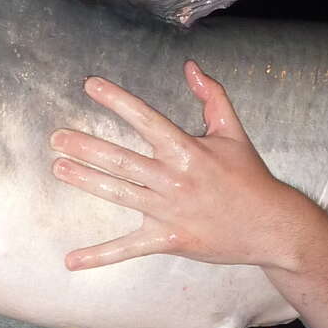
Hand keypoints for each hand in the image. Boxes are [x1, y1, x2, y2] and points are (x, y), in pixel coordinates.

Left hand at [50, 61, 302, 270]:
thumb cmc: (250, 177)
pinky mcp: (168, 240)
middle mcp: (174, 179)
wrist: (271, 225)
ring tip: (58, 168)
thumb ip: (212, 97)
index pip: (146, 119)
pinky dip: (100, 256)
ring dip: (87, 181)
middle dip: (87, 147)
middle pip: (122, 159)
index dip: (117, 101)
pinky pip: (129, 248)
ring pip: (120, 193)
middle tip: (56, 137)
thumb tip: (191, 67)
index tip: (90, 85)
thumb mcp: (233, 132)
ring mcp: (169, 211)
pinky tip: (72, 260)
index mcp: (187, 150)